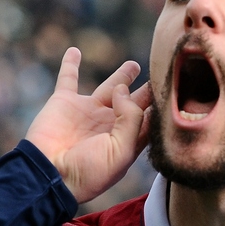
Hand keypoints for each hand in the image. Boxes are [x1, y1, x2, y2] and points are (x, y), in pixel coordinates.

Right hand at [25, 48, 151, 202]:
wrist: (48, 174)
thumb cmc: (89, 171)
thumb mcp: (121, 151)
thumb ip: (131, 119)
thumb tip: (124, 90)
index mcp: (127, 140)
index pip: (151, 119)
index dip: (162, 105)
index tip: (176, 88)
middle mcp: (109, 124)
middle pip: (135, 101)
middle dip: (148, 90)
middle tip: (163, 72)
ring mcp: (88, 111)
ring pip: (110, 87)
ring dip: (122, 76)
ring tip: (135, 65)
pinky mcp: (65, 102)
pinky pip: (68, 77)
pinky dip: (70, 64)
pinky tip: (74, 51)